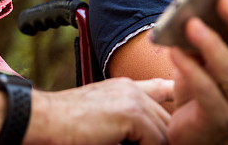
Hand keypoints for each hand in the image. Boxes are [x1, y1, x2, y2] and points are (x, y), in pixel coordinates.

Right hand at [26, 77, 173, 144]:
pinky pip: (156, 140)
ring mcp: (132, 99)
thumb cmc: (66, 124)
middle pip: (167, 118)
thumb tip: (147, 135)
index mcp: (124, 87)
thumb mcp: (102, 114)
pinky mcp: (131, 114)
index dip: (176, 97)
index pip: (162, 89)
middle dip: (166, 138)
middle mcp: (131, 88)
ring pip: (165, 132)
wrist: (45, 119)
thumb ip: (126, 119)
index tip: (182, 109)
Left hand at [166, 0, 227, 143]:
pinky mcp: (219, 118)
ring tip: (191, 23)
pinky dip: (190, 69)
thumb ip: (211, 34)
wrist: (197, 132)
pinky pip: (206, 91)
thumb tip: (196, 4)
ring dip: (211, 43)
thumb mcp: (209, 57)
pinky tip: (174, 52)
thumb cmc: (204, 86)